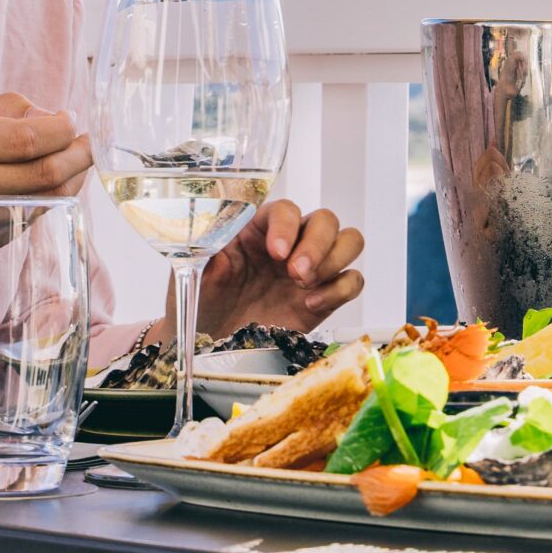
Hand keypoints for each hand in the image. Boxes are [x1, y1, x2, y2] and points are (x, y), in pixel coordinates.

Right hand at [0, 92, 92, 266]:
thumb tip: (57, 116)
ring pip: (46, 198)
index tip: (72, 120)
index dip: (61, 129)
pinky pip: (37, 214)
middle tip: (90, 142)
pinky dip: (59, 194)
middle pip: (41, 172)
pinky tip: (61, 178)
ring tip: (81, 157)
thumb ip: (3, 109)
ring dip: (76, 176)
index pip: (23, 139)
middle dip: (78, 154)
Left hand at [195, 200, 364, 335]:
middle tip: (296, 274)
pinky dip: (340, 289)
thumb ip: (208, 247)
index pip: (287, 209)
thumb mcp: (198, 272)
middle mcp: (292, 242)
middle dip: (317, 245)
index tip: (276, 252)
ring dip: (334, 260)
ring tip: (305, 287)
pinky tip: (313, 304)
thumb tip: (214, 228)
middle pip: (326, 220)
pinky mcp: (326, 296)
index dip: (287, 226)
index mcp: (259, 228)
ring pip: (350, 241)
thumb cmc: (204, 301)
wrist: (213, 342)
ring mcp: (312, 268)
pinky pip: (353, 280)